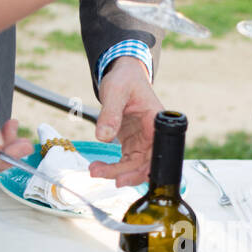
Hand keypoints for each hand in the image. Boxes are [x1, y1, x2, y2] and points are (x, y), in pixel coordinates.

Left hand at [88, 57, 162, 186]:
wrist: (123, 74)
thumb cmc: (125, 79)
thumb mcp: (115, 91)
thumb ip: (110, 113)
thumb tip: (103, 136)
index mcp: (156, 122)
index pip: (154, 152)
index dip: (141, 169)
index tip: (122, 177)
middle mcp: (153, 134)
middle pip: (145, 164)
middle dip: (124, 174)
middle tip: (100, 174)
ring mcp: (144, 140)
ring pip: (135, 166)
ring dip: (116, 172)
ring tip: (94, 170)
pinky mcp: (133, 142)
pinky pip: (127, 161)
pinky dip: (114, 167)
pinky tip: (99, 167)